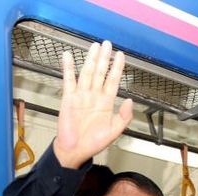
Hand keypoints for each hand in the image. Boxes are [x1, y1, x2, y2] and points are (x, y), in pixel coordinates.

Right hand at [53, 41, 132, 168]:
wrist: (76, 150)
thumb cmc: (94, 142)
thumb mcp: (114, 131)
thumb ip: (124, 117)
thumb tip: (130, 101)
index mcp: (106, 102)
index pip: (113, 80)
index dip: (117, 68)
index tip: (121, 55)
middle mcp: (94, 95)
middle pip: (100, 72)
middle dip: (104, 58)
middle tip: (107, 43)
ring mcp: (82, 95)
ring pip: (87, 72)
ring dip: (90, 59)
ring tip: (94, 46)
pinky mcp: (69, 98)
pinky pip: (69, 80)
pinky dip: (68, 68)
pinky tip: (68, 56)